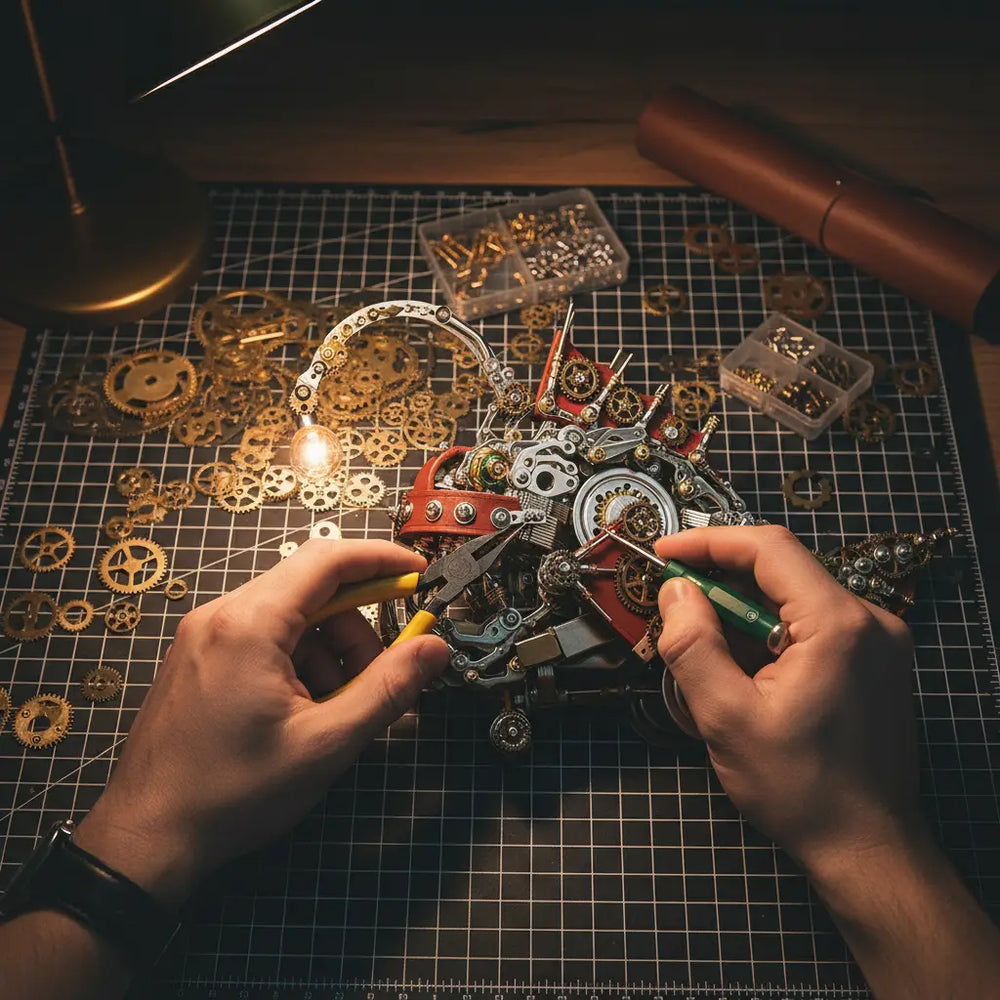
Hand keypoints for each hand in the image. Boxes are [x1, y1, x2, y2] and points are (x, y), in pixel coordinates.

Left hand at [74, 539, 449, 907]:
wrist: (147, 839)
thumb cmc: (229, 795)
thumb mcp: (325, 743)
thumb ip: (387, 689)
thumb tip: (433, 649)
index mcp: (249, 624)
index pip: (329, 559)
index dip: (382, 560)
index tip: (420, 576)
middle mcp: (221, 616)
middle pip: (313, 590)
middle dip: (358, 627)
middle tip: (382, 674)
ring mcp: (205, 636)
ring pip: (292, 618)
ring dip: (329, 651)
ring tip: (335, 710)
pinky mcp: (200, 658)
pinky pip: (265, 638)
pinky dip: (299, 663)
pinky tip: (304, 712)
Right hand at [653, 525, 920, 875]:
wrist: (867, 848)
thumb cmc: (803, 791)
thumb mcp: (728, 718)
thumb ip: (693, 646)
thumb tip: (674, 592)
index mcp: (838, 625)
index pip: (767, 549)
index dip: (708, 541)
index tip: (664, 551)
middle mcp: (869, 621)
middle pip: (781, 569)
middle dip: (720, 579)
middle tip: (672, 601)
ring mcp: (877, 641)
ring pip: (793, 597)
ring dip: (741, 610)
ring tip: (701, 645)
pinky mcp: (874, 661)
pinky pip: (811, 623)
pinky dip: (768, 631)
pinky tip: (741, 666)